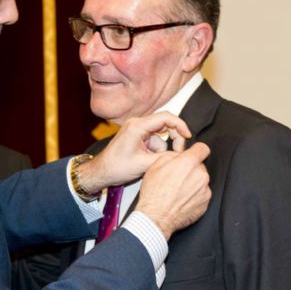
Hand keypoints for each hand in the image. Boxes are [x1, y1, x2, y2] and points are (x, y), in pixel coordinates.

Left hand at [77, 112, 191, 194]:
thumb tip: (182, 156)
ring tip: (154, 163)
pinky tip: (148, 161)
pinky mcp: (137, 137)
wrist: (101, 172)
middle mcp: (137, 124)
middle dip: (174, 139)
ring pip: (161, 136)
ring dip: (162, 149)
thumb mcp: (143, 164)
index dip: (180, 125)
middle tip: (178, 153)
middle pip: (166, 125)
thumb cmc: (117, 167)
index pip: (165, 117)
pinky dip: (156, 151)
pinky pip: (154, 140)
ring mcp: (137, 130)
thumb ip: (164, 158)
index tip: (188, 136)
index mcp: (137, 126)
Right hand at [137, 143, 211, 238]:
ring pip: (201, 181)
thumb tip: (178, 156)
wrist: (156, 217)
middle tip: (176, 177)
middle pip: (200, 166)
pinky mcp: (205, 203)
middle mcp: (200, 175)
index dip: (196, 150)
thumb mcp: (155, 166)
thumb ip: (171, 156)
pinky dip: (193, 195)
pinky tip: (181, 199)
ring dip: (192, 182)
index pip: (203, 148)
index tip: (193, 154)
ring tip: (177, 190)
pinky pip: (201, 194)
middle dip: (190, 169)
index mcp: (189, 163)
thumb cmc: (153, 193)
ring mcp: (205, 190)